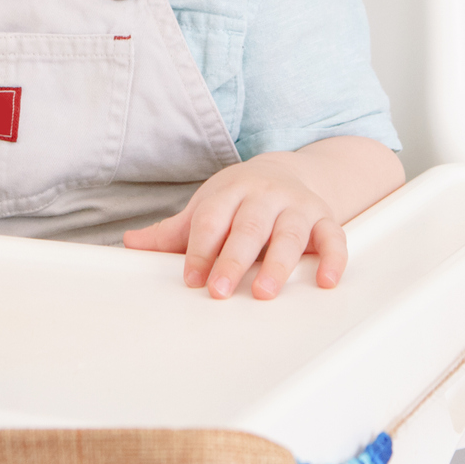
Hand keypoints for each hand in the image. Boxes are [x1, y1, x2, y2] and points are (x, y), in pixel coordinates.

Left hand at [121, 153, 348, 300]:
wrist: (288, 171)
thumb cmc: (240, 199)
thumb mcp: (207, 207)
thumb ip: (173, 232)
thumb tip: (130, 244)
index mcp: (231, 191)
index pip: (213, 219)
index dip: (201, 249)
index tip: (191, 278)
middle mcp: (266, 195)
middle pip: (249, 227)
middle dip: (234, 259)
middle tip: (220, 290)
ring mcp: (298, 206)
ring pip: (290, 234)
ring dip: (278, 263)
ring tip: (264, 292)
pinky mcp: (325, 219)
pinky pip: (334, 238)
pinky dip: (333, 259)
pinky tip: (326, 281)